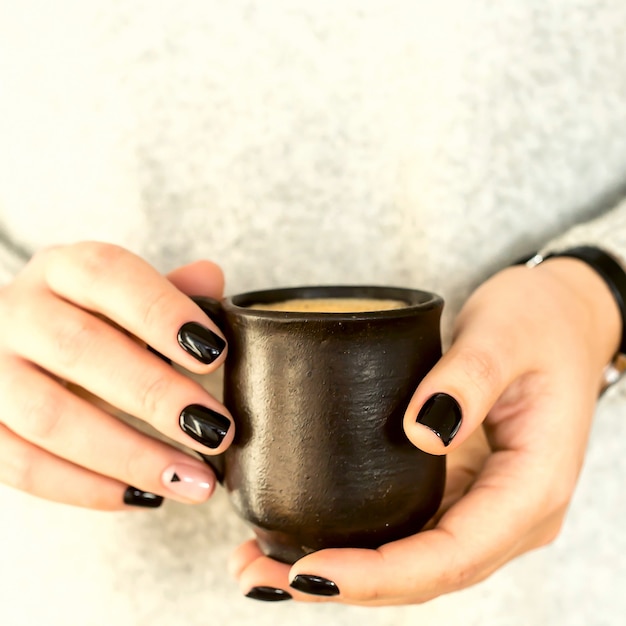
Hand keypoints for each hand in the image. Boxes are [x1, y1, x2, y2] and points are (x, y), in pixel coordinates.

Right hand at [0, 242, 232, 509]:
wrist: (21, 349)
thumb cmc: (93, 322)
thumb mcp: (126, 298)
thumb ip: (169, 292)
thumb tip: (211, 276)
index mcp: (62, 270)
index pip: (106, 274)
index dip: (162, 312)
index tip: (214, 352)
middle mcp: (17, 311)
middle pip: (80, 348)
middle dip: (156, 394)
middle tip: (216, 429)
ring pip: (50, 417)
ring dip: (130, 455)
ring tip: (194, 478)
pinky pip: (23, 466)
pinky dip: (89, 489)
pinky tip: (146, 497)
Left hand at [230, 257, 620, 604]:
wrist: (560, 316)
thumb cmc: (541, 321)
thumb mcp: (508, 335)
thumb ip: (471, 378)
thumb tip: (422, 431)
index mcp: (532, 486)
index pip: (454, 554)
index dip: (381, 573)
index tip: (311, 569)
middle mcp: (507, 510)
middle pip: (425, 573)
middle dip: (346, 584)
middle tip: (263, 574)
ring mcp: (480, 501)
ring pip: (411, 559)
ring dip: (343, 572)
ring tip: (264, 566)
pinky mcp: (455, 483)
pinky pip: (407, 526)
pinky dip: (358, 540)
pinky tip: (306, 534)